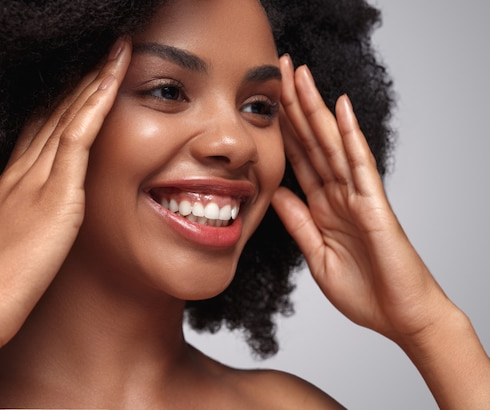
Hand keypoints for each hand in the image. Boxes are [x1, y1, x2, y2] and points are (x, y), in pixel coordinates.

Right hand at [0, 37, 131, 345]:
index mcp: (12, 184)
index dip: (60, 101)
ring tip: (114, 51)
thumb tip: (45, 221)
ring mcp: (37, 180)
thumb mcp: (11, 245)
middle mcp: (23, 173)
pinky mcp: (54, 195)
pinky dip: (95, 105)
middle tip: (100, 52)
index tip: (78, 80)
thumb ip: (28, 224)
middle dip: (78, 81)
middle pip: (54, 113)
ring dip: (93, 80)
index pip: (39, 129)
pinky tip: (111, 81)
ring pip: (68, 115)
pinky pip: (78, 137)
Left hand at [272, 55, 489, 408]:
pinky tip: (340, 108)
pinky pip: (360, 164)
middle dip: (295, 107)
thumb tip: (274, 191)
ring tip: (302, 76)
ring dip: (317, 109)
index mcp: (323, 207)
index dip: (282, 130)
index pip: (298, 159)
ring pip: (332, 143)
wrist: (399, 317)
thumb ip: (297, 222)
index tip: (265, 103)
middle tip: (280, 71)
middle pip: (312, 142)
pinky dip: (350, 136)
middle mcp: (339, 194)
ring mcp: (358, 196)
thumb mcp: (316, 254)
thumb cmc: (364, 291)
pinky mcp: (375, 205)